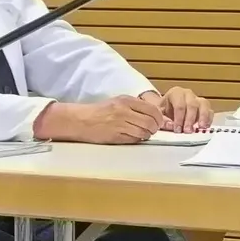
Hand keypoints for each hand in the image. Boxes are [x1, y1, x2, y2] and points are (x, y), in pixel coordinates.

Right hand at [47, 95, 163, 143]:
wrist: (81, 120)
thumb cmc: (100, 112)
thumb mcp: (118, 102)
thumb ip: (135, 106)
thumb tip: (155, 114)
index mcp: (126, 100)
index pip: (152, 110)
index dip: (159, 118)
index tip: (158, 122)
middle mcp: (124, 111)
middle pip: (150, 122)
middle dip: (154, 128)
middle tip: (152, 130)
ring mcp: (119, 124)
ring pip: (144, 132)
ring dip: (146, 135)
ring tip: (142, 134)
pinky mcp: (115, 136)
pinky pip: (134, 140)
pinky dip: (137, 140)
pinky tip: (133, 137)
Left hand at [142, 86, 211, 132]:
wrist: (168, 108)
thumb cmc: (164, 110)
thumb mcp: (159, 114)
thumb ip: (163, 120)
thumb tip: (171, 125)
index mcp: (176, 93)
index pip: (179, 105)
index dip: (179, 118)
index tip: (177, 129)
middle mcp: (188, 94)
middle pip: (192, 105)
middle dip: (190, 119)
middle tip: (187, 131)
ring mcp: (197, 99)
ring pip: (204, 105)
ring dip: (203, 117)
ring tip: (201, 127)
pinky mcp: (204, 107)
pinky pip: (210, 110)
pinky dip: (209, 119)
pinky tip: (205, 127)